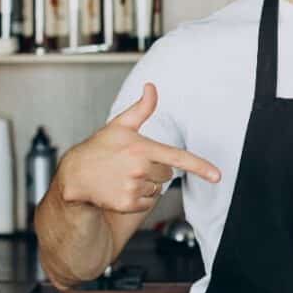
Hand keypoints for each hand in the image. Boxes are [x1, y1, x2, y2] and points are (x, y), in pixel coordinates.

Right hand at [56, 83, 220, 213]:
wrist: (75, 176)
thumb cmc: (99, 149)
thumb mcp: (120, 125)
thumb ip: (142, 108)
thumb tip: (151, 87)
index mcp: (141, 148)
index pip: (177, 158)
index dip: (200, 167)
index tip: (217, 176)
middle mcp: (139, 169)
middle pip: (167, 173)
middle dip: (155, 169)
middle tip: (132, 164)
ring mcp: (133, 188)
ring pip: (157, 189)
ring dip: (146, 185)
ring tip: (124, 176)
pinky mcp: (127, 205)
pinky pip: (147, 203)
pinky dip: (138, 199)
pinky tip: (121, 189)